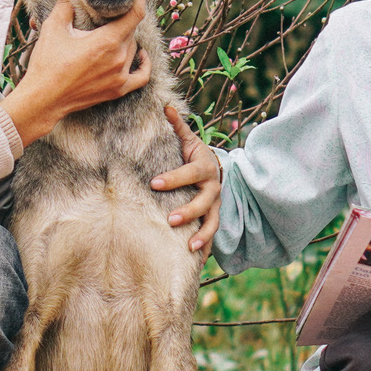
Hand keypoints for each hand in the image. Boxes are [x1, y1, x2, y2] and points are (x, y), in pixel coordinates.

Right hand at [0, 0, 150, 145]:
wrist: (43, 98)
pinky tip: (140, 54)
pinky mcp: (118, 90)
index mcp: (106, 41)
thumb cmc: (47, 64)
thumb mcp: (53, 28)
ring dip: (125, 39)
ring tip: (111, 33)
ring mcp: (120, 76)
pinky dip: (144, 64)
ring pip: (133, 49)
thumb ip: (66, 5)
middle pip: (131, 31)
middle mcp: (118, 59)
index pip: (135, 15)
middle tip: (110, 13)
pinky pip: (142, 76)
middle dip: (122, 20)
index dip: (138, 0)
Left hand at [151, 104, 219, 253]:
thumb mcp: (188, 140)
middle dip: (188, 211)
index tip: (152, 183)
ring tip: (189, 247)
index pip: (188, 174)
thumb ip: (177, 126)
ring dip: (202, 236)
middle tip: (170, 220)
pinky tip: (196, 264)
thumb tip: (165, 106)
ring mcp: (215, 206)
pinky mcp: (213, 219)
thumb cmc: (195, 156)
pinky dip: (205, 250)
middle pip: (203, 202)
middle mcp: (213, 189)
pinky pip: (211, 236)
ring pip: (212, 222)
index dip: (172, 178)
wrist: (217, 170)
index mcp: (204, 168)